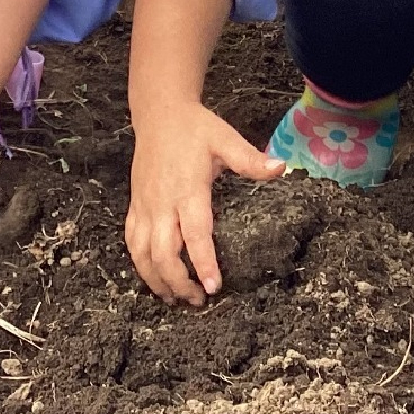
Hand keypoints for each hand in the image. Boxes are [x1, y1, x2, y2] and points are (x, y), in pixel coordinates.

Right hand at [125, 103, 285, 306]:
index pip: (195, 234)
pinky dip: (139, 263)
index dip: (203, 263)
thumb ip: (250, 159)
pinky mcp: (135, 205)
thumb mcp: (225, 139)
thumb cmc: (194, 128)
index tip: (213, 287)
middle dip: (178, 282)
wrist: (158, 113)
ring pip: (142, 253)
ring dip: (155, 280)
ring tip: (173, 298)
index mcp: (188, 190)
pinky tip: (152, 275)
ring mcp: (145, 206)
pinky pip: (131, 241)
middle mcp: (162, 203)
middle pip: (163, 254)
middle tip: (198, 300)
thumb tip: (281, 168)